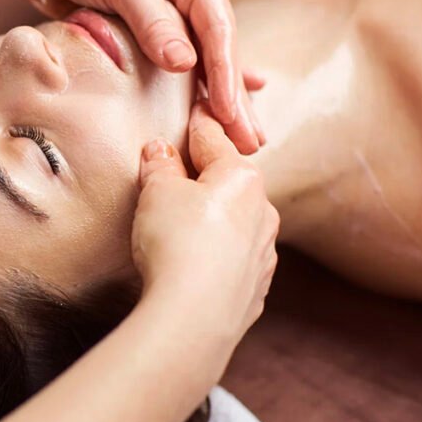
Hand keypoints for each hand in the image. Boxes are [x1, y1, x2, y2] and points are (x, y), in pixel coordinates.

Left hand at [8, 0, 264, 152]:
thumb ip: (154, 23)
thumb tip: (186, 65)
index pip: (218, 31)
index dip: (226, 75)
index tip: (229, 114)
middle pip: (220, 54)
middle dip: (235, 99)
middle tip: (251, 142)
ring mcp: (173, 19)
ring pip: (204, 67)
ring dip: (221, 104)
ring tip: (244, 142)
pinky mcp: (149, 38)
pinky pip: (180, 72)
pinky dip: (199, 92)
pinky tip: (222, 112)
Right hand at [130, 102, 278, 349]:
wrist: (193, 315)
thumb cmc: (177, 243)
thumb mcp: (157, 192)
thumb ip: (161, 166)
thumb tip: (161, 150)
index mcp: (241, 177)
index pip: (212, 139)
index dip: (199, 121)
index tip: (198, 105)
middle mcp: (263, 210)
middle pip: (228, 181)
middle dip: (204, 176)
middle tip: (176, 174)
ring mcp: (264, 252)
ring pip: (236, 222)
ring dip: (214, 218)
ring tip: (182, 227)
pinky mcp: (256, 287)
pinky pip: (235, 259)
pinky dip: (217, 255)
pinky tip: (196, 265)